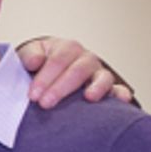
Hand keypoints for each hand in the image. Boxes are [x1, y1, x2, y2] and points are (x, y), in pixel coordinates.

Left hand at [17, 37, 133, 108]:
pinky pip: (118, 89)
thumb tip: (35, 61)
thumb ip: (29, 55)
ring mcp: (98, 73)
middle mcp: (85, 59)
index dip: (45, 78)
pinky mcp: (107, 88)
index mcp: (67, 48)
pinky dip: (121, 93)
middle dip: (61, 88)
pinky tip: (121, 100)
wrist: (47, 68)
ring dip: (97, 87)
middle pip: (77, 71)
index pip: (57, 61)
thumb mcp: (29, 54)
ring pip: (102, 78)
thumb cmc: (39, 62)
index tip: (33, 95)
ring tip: (89, 97)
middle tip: (45, 103)